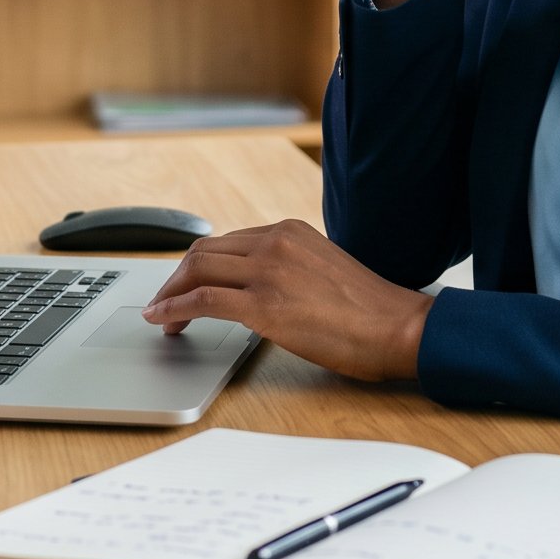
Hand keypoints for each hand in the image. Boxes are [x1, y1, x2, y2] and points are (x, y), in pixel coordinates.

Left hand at [143, 220, 433, 382]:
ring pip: (196, 270)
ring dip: (170, 294)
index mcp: (289, 231)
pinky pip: (203, 301)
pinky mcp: (264, 305)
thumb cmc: (370, 310)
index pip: (226, 241)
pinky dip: (174, 309)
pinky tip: (165, 322)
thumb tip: (258, 290)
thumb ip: (289, 268)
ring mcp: (268, 271)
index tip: (185, 283)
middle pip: (203, 251)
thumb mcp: (324, 269)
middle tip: (164, 302)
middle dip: (175, 278)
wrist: (398, 327)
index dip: (197, 265)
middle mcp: (275, 242)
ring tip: (161, 316)